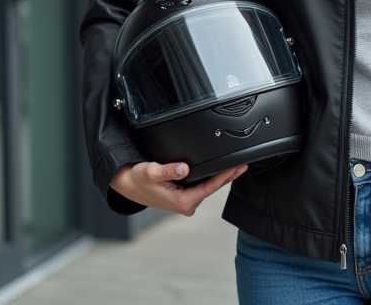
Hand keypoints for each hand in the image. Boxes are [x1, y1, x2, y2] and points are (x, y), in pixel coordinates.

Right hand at [110, 162, 246, 215]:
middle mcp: (186, 205)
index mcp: (182, 201)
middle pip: (212, 188)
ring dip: (220, 178)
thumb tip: (183, 168)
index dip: (225, 176)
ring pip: (207, 188)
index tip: (237, 168)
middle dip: (227, 177)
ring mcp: (185, 202)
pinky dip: (211, 180)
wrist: (128, 185)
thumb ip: (168, 170)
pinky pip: (202, 188)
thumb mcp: (151, 172)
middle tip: (243, 165)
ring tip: (235, 168)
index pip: (210, 187)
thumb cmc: (137, 180)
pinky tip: (219, 173)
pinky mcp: (184, 198)